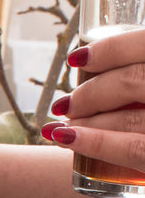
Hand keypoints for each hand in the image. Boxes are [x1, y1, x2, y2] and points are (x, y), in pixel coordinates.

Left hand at [43, 28, 144, 172]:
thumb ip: (144, 76)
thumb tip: (104, 65)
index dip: (111, 48)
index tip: (79, 58)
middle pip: (133, 80)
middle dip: (90, 91)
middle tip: (66, 103)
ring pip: (129, 116)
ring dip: (85, 119)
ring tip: (62, 126)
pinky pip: (133, 149)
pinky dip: (96, 142)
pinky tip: (67, 138)